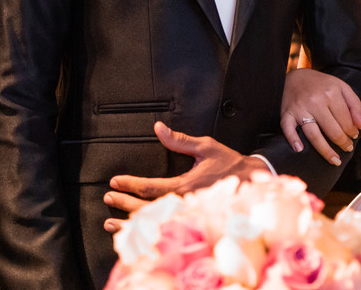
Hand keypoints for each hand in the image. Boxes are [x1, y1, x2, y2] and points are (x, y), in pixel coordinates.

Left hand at [102, 122, 263, 232]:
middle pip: (147, 209)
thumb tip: (159, 128)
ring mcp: (188, 215)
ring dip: (130, 224)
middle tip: (109, 199)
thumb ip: (179, 140)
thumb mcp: (206, 146)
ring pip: (154, 224)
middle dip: (124, 204)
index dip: (130, 185)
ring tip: (110, 224)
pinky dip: (146, 232)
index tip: (115, 182)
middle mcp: (185, 203)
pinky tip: (134, 232)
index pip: (151, 187)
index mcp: (186, 185)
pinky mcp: (191, 220)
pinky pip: (164, 229)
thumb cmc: (230, 164)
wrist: (252, 182)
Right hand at [280, 68, 360, 164]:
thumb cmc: (321, 85)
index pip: (346, 120)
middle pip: (332, 130)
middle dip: (343, 143)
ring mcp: (300, 108)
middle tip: (347, 149)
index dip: (352, 131)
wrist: (294, 76)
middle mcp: (316, 101)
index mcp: (331, 93)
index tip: (354, 136)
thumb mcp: (341, 87)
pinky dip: (293, 140)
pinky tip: (300, 150)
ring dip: (325, 151)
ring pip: (314, 135)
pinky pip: (288, 128)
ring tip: (335, 160)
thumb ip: (355, 105)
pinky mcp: (287, 114)